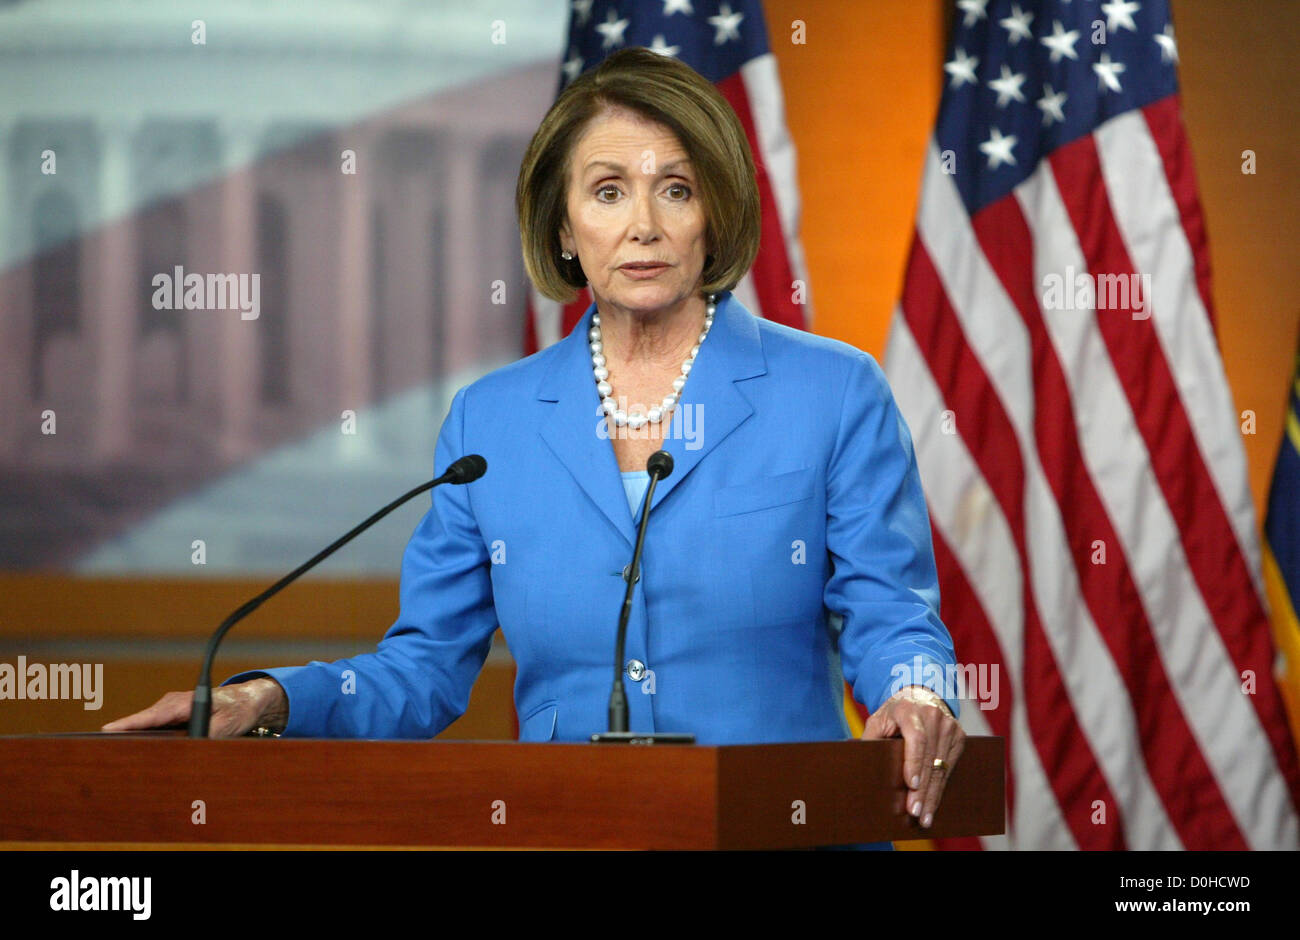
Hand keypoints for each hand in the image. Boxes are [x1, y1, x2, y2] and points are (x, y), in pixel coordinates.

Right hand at [101, 677, 288, 738]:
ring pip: (146, 722)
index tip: (108, 730)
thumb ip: (208, 736)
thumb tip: (190, 748)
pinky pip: (152, 724)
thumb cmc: (237, 710)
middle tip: (100, 745)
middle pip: (143, 720)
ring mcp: (170, 707)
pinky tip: (131, 746)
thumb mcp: (226, 726)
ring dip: (131, 733)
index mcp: (184, 703)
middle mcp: (173, 703)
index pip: (151, 716)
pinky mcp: (171, 714)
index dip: (129, 724)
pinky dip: (141, 732)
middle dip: (122, 731)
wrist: (247, 699)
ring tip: (110, 748)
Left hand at [861, 684, 964, 828]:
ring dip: (933, 794)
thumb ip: (870, 739)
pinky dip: (941, 788)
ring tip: (924, 817)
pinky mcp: (959, 737)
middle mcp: (933, 716)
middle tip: (915, 812)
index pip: (916, 738)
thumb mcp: (878, 719)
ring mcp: (949, 727)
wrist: (921, 696)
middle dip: (922, 789)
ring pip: (941, 767)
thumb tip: (856, 762)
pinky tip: (933, 804)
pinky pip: (950, 767)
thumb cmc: (895, 713)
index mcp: (909, 710)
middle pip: (930, 758)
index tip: (911, 784)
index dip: (914, 761)